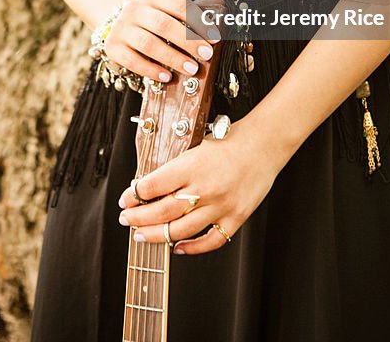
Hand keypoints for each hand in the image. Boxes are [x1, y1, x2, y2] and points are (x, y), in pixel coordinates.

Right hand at [105, 0, 221, 82]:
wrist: (121, 24)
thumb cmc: (156, 17)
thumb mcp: (171, 8)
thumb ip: (194, 10)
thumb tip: (221, 8)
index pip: (178, 5)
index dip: (198, 22)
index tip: (215, 38)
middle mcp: (134, 8)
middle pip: (163, 24)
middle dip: (188, 41)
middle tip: (206, 55)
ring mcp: (121, 27)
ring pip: (148, 43)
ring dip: (173, 58)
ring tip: (192, 69)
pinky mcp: (113, 47)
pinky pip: (132, 60)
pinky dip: (151, 70)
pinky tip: (167, 77)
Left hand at [117, 118, 278, 254]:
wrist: (264, 143)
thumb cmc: (231, 140)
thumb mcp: (197, 146)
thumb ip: (177, 167)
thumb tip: (150, 187)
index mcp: (193, 165)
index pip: (152, 186)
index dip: (133, 195)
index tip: (125, 198)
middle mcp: (205, 187)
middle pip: (162, 212)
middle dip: (137, 218)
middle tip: (125, 219)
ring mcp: (221, 205)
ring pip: (180, 231)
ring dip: (156, 235)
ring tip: (142, 235)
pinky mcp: (236, 217)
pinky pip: (210, 241)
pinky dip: (191, 248)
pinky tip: (178, 247)